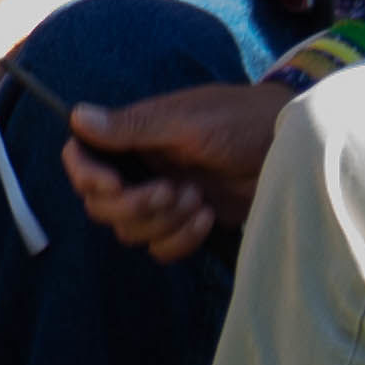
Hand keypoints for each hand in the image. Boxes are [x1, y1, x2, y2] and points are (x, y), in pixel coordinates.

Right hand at [60, 78, 293, 265]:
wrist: (288, 148)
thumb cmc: (238, 121)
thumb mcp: (185, 121)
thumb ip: (131, 127)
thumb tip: (76, 115)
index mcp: (132, 136)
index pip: (81, 158)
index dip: (86, 176)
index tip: (114, 184)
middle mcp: (139, 168)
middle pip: (100, 205)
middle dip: (132, 206)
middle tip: (170, 191)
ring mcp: (161, 198)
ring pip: (130, 231)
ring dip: (161, 222)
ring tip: (197, 199)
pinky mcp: (184, 223)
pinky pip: (160, 248)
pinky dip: (180, 240)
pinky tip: (207, 218)